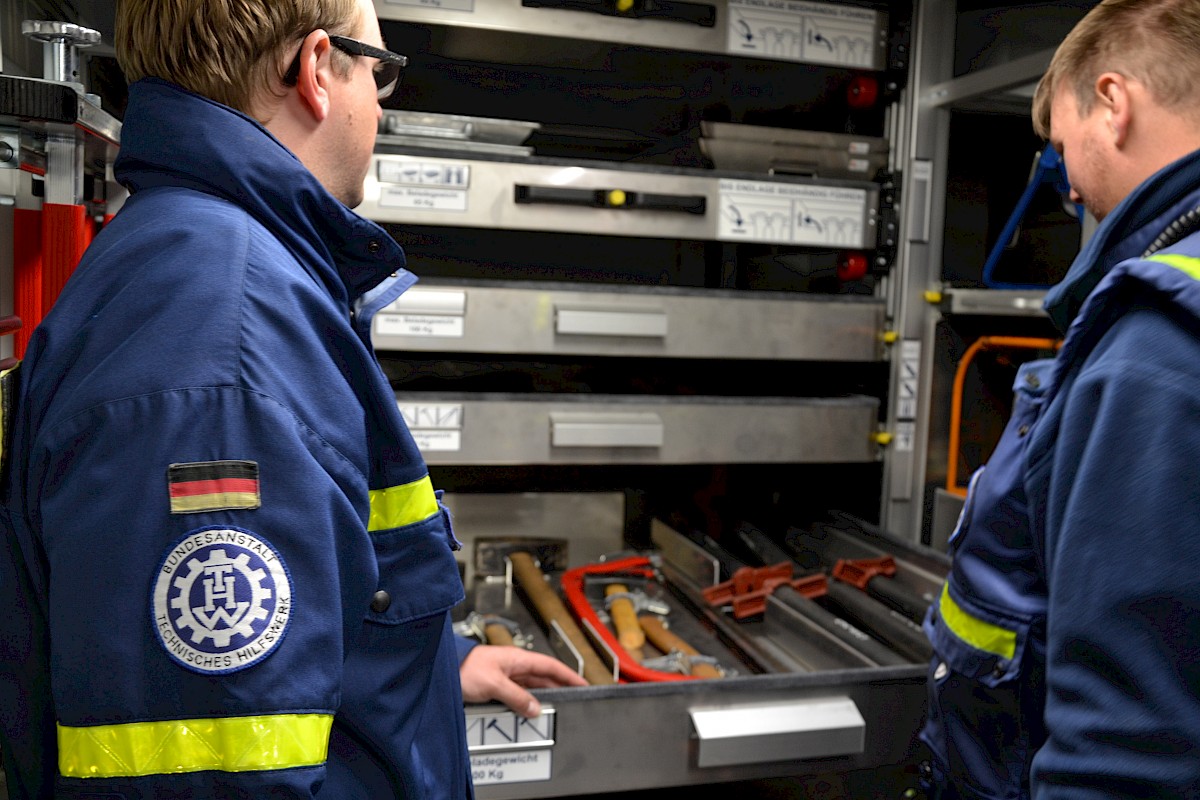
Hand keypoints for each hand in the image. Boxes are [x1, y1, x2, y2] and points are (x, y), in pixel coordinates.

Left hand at [459, 644, 587, 717]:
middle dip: (558, 689)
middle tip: (572, 701)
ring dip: (539, 700)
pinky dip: (525, 704)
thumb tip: (535, 708)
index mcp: (518, 659)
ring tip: (551, 711)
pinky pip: (518, 696)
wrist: (442, 669)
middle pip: (543, 679)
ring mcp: (505, 676)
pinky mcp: (496, 686)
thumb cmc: (464, 667)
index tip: (583, 684)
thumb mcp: (494, 683)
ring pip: (530, 689)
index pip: (551, 666)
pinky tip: (527, 712)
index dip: (569, 675)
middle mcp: (514, 667)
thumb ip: (517, 697)